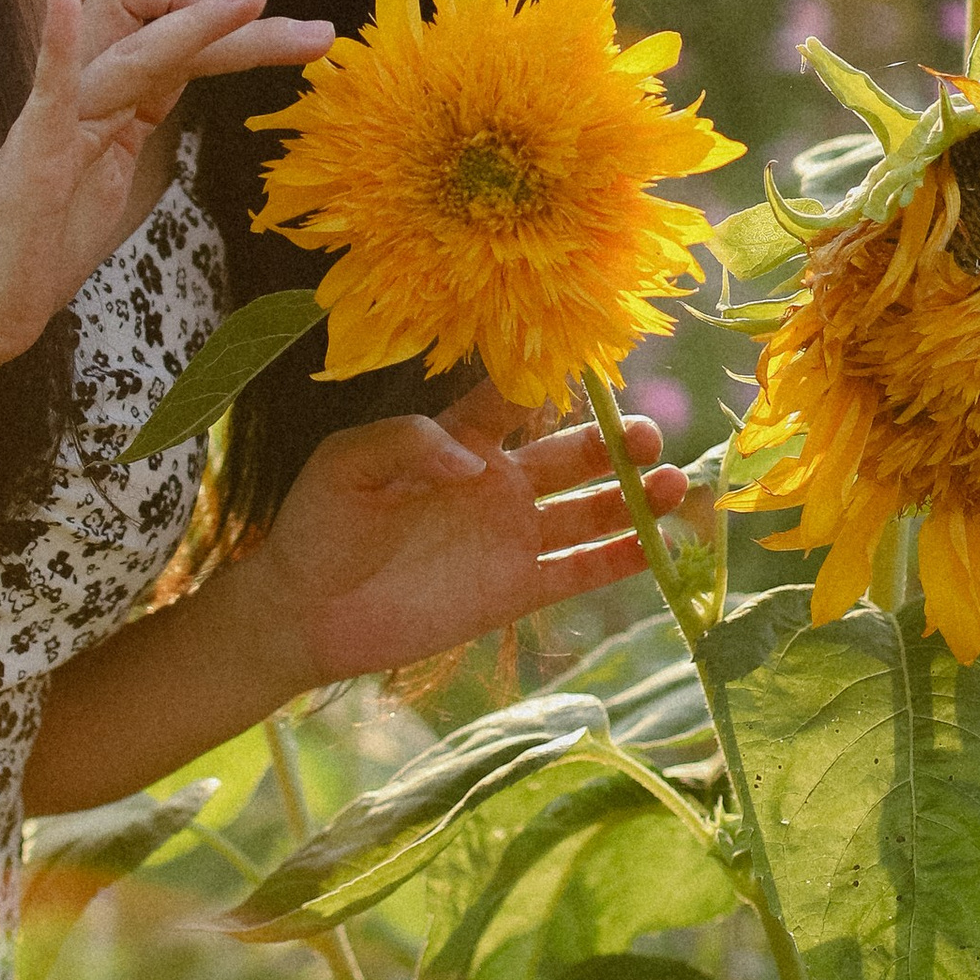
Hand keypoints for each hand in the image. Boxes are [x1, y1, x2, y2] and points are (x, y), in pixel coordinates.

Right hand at [0, 0, 332, 385]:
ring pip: (130, 48)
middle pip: (164, 25)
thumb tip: (167, 101)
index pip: (182, 42)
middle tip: (319, 34)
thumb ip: (133, 132)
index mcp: (111, 101)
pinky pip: (46, 87)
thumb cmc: (41, 252)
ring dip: (195, 20)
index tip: (306, 43)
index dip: (243, 37)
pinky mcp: (33, 152)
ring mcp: (58, 118)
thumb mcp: (108, 180)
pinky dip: (55, 43)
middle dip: (241, 23)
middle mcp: (87, 94)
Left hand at [247, 378, 690, 691]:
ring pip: (587, 511)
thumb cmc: (318, 526)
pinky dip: (619, 560)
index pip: (513, 401)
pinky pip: (578, 571)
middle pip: (569, 455)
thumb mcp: (347, 463)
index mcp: (456, 441)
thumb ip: (409, 442)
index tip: (593, 367)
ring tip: (673, 483)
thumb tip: (476, 462)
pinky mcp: (514, 590)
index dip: (551, 384)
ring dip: (631, 498)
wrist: (306, 612)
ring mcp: (508, 537)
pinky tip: (659, 547)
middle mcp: (494, 484)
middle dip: (611, 443)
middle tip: (645, 435)